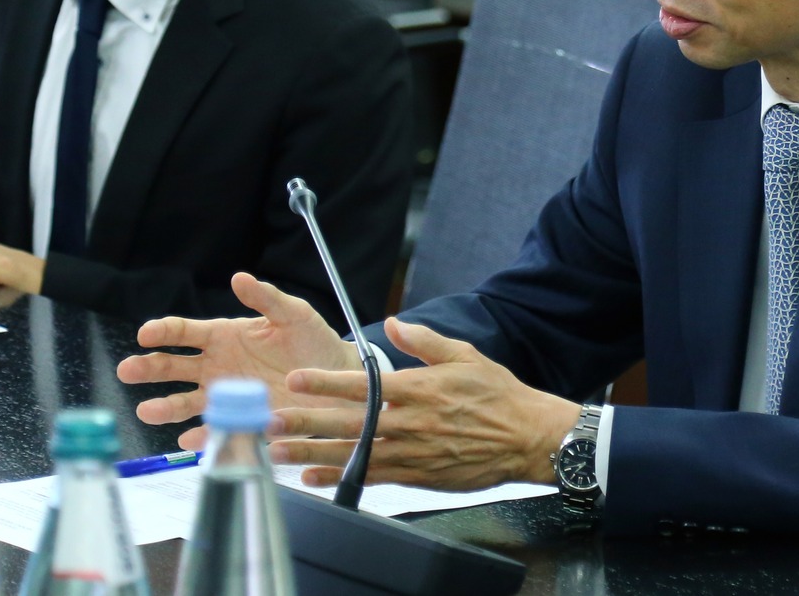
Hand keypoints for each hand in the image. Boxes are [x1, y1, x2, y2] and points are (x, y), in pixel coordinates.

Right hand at [117, 272, 358, 450]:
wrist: (334, 378)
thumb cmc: (311, 341)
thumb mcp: (292, 315)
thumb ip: (266, 298)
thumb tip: (239, 277)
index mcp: (224, 336)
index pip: (185, 332)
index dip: (164, 331)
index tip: (146, 333)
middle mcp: (217, 367)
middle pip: (174, 367)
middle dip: (149, 368)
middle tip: (128, 370)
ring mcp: (225, 396)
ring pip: (186, 402)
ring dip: (165, 407)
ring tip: (146, 410)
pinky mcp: (240, 420)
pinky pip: (215, 428)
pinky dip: (201, 436)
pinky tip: (188, 440)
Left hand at [270, 317, 581, 492]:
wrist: (527, 437)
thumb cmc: (497, 395)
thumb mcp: (464, 355)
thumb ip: (424, 340)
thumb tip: (392, 323)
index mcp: (418, 389)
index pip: (362, 386)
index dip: (325, 383)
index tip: (295, 380)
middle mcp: (410, 422)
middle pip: (349, 423)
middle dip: (306, 421)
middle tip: (271, 420)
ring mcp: (412, 452)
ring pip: (353, 453)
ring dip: (313, 451)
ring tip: (279, 450)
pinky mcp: (417, 475)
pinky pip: (371, 476)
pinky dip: (340, 476)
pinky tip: (313, 475)